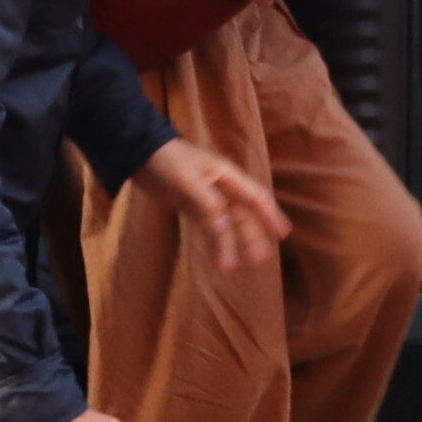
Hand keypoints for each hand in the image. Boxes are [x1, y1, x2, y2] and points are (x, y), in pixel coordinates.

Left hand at [134, 137, 289, 278]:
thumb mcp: (187, 180)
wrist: (138, 153)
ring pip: (225, 224)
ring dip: (229, 244)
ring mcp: (206, 198)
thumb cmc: (166, 161)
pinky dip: (212, 241)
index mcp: (227, 176)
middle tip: (259, 260)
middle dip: (252, 237)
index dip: (270, 215)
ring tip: (230, 267)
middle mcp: (221, 188)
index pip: (255, 197)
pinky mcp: (191, 206)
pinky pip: (207, 227)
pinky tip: (214, 257)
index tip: (283, 234)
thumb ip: (207, 204)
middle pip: (242, 215)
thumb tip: (224, 229)